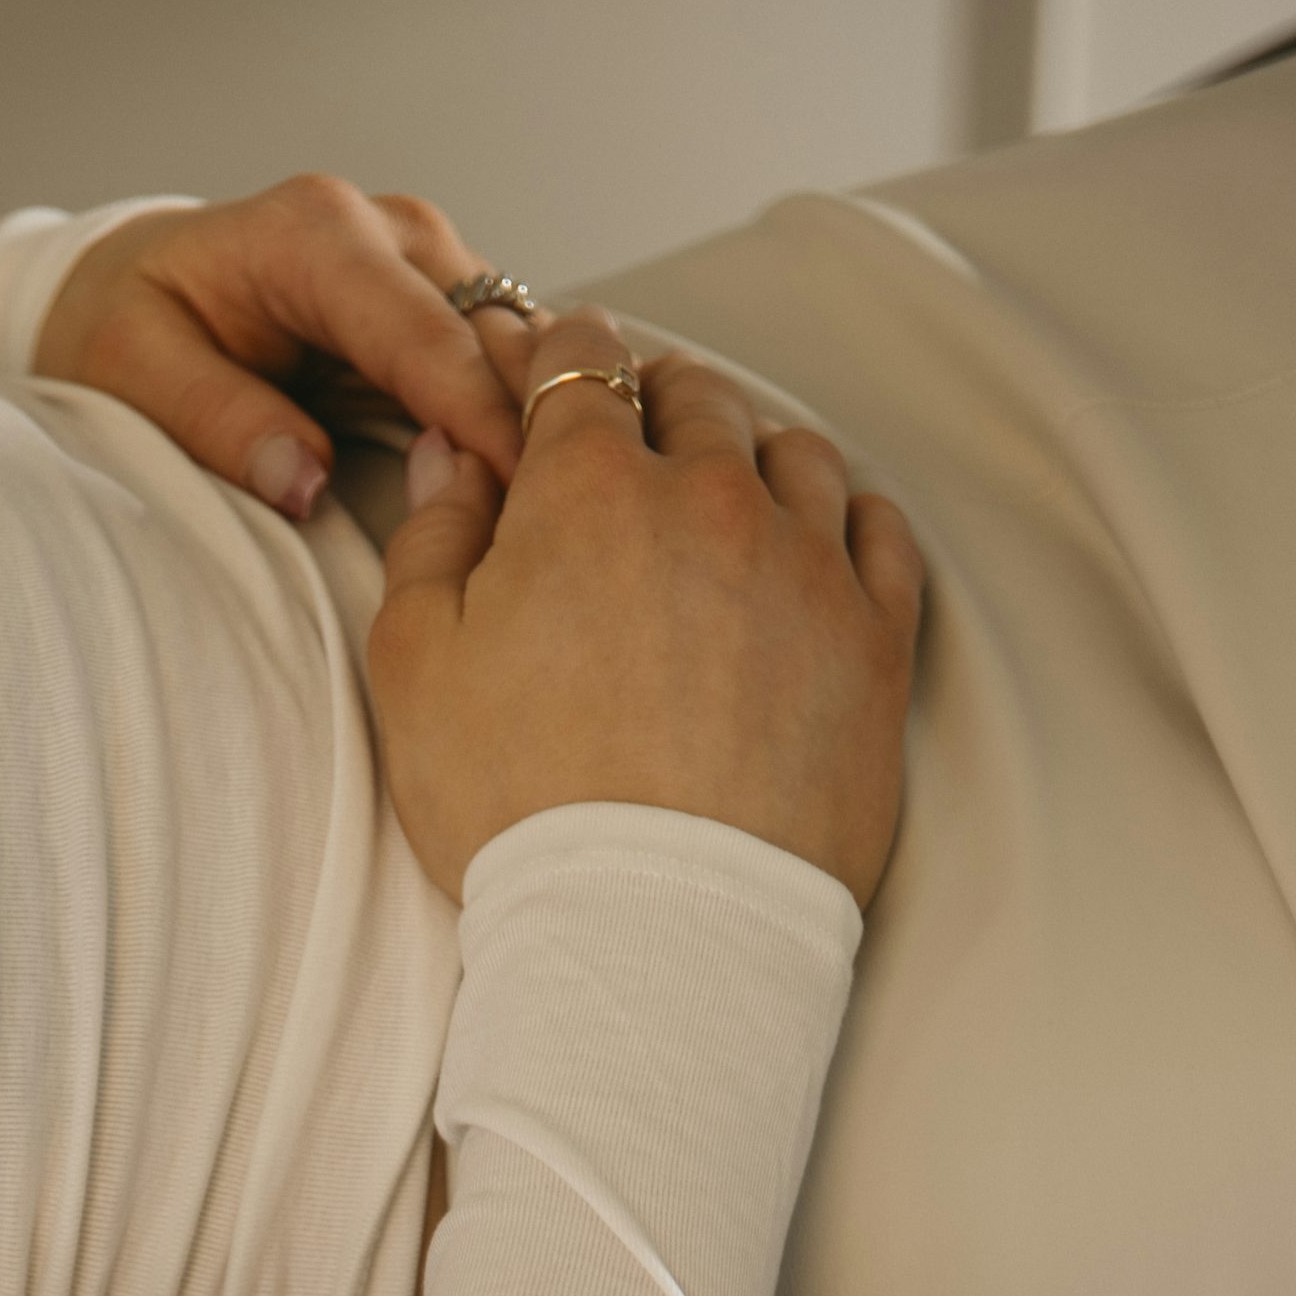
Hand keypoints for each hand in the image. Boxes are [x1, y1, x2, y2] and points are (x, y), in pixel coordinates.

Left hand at [30, 174, 533, 521]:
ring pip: (518, 348)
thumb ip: (221, 422)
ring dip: (545, 426)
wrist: (136, 285)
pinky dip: (528, 421)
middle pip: (495, 336)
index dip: (480, 420)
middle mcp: (389, 236)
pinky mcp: (443, 305)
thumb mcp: (136, 371)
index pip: (425, 336)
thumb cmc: (128, 325)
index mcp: (317, 236)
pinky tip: (539, 489)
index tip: (522, 495)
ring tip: (566, 518)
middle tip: (560, 531)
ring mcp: (426, 266)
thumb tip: (306, 482)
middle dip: (535, 425)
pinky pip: (505, 366)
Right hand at [367, 315, 925, 905]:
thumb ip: (431, 540)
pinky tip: (811, 550)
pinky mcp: (875, 639)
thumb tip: (452, 456)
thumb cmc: (520, 814)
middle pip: (694, 393)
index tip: (546, 386)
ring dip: (751, 457)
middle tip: (628, 452)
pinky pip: (878, 528)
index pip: (578, 358)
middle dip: (654, 404)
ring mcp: (807, 563)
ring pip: (791, 451)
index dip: (555, 362)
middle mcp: (712, 496)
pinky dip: (842, 519)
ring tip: (720, 505)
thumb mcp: (417, 674)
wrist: (656, 937)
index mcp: (590, 487)